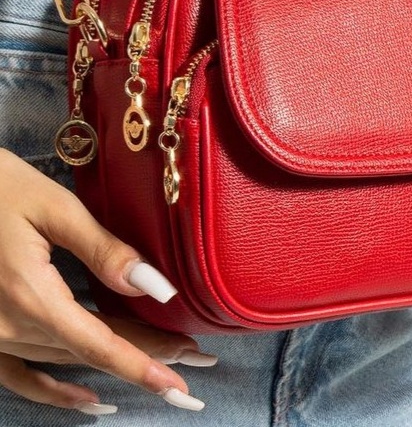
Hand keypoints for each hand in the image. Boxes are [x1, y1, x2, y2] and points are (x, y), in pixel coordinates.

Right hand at [0, 149, 213, 414]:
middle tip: (195, 358)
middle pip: (90, 351)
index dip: (143, 365)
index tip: (179, 385)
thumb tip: (153, 287)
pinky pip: (19, 375)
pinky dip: (53, 390)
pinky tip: (86, 400)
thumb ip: (103, 249)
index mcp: (31, 296)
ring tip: (163, 363)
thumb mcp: (55, 208)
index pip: (100, 344)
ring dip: (114, 364)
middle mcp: (7, 326)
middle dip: (146, 356)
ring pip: (64, 358)